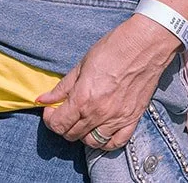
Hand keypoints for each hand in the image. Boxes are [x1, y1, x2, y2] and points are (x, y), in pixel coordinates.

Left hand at [37, 16, 179, 149]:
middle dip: (64, 125)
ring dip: (83, 134)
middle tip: (67, 112)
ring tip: (84, 120)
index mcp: (83, 98)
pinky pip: (116, 143)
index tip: (52, 109)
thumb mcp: (82, 64)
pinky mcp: (132, 119)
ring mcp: (117, 119)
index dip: (50, 119)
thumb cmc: (114, 48)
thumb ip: (62, 87)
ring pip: (92, 142)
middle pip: (72, 135)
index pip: (58, 125)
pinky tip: (102, 130)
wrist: (145, 44)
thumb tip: (42, 99)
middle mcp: (98, 114)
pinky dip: (106, 142)